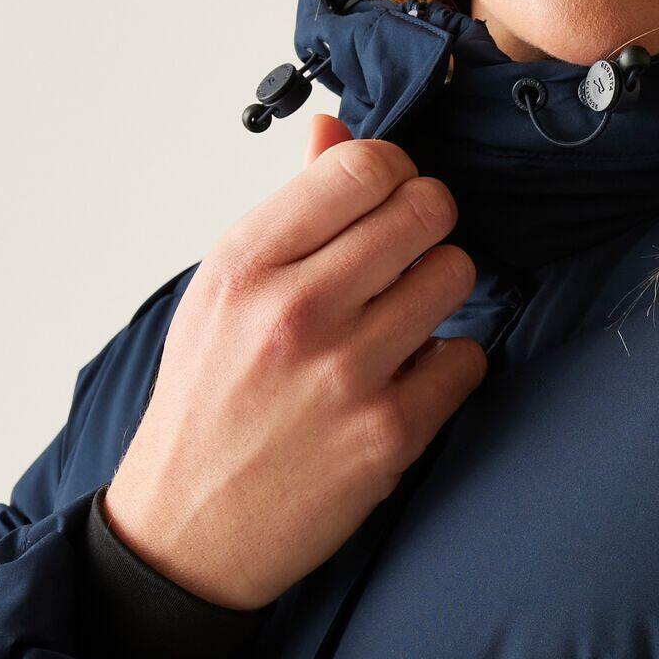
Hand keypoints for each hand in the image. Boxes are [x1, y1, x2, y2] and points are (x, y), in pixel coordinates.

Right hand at [99, 115, 489, 608]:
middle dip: (430, 224)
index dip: (395, 173)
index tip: (391, 197)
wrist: (190, 527)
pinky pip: (468, 359)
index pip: (363, 166)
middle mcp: (296, 311)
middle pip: (425, 212)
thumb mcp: (223, 292)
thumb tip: (337, 130)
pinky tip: (410, 378)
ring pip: (457, 276)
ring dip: (442, 292)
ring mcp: (347, 374)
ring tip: (405, 318)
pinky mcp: (390, 433)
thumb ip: (290, 210)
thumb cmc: (209, 400)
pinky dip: (449, 365)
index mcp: (245, 264)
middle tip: (410, 254)